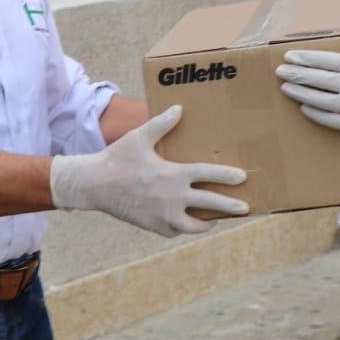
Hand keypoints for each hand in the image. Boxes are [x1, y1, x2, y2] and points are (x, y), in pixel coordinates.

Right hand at [49, 106, 247, 236]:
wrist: (93, 185)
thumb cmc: (117, 158)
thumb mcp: (139, 137)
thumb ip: (161, 124)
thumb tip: (179, 108)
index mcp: (173, 174)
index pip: (209, 174)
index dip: (227, 175)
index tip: (243, 178)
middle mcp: (173, 198)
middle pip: (211, 204)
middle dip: (230, 206)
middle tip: (245, 208)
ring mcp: (164, 216)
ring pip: (195, 225)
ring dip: (208, 223)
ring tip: (217, 220)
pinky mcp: (154, 227)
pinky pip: (175, 230)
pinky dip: (183, 227)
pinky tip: (188, 222)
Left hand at [275, 12, 339, 138]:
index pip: (323, 60)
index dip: (303, 58)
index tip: (287, 56)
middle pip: (315, 78)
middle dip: (294, 74)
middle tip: (278, 71)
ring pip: (317, 99)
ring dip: (298, 93)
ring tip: (285, 88)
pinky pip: (328, 118)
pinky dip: (314, 113)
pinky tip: (304, 108)